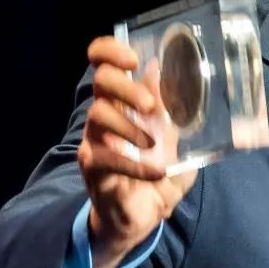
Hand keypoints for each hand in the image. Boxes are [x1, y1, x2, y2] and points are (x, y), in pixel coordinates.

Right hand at [77, 36, 196, 267]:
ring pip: (98, 115)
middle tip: (150, 105)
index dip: (109, 51)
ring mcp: (95, 141)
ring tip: (152, 144)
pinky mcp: (94, 167)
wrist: (145, 216)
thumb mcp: (174, 137)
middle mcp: (105, 116)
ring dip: (129, 126)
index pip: (103, 64)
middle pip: (101, 83)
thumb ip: (173, 107)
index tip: (132, 58)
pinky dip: (135, 164)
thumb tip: (169, 73)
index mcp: (123, 103)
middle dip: (126, 87)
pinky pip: (106, 157)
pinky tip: (156, 172)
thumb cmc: (158, 172)